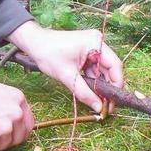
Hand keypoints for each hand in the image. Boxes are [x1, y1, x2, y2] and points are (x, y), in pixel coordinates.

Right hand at [0, 63, 34, 150]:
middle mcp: (15, 115)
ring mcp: (4, 129)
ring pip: (1, 146)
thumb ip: (8, 107)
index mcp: (19, 100)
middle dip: (4, 139)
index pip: (28, 125)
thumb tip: (10, 123)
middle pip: (17, 139)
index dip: (18, 132)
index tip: (9, 134)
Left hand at [5, 21, 123, 113]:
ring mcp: (92, 46)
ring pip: (102, 70)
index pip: (114, 66)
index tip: (113, 102)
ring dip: (99, 85)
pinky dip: (92, 80)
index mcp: (96, 43)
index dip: (116, 85)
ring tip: (99, 102)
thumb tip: (99, 108)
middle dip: (107, 88)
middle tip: (106, 106)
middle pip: (110, 69)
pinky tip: (91, 92)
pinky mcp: (86, 51)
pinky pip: (94, 68)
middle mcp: (98, 42)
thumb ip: (84, 93)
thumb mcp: (68, 76)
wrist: (34, 43)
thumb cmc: (48, 55)